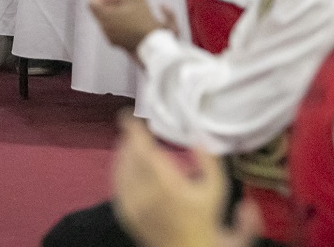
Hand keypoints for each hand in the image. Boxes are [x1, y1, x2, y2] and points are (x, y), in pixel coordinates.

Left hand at [89, 0, 165, 54]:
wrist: (150, 42)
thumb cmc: (144, 18)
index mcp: (105, 14)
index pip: (92, 1)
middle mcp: (103, 26)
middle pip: (100, 10)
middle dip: (111, 4)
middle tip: (127, 2)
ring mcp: (108, 36)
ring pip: (106, 20)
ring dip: (115, 14)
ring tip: (131, 12)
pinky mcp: (114, 43)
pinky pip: (111, 29)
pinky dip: (118, 24)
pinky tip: (132, 22)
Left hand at [112, 112, 256, 246]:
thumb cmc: (205, 218)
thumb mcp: (216, 188)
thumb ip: (209, 161)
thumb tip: (199, 136)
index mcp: (168, 185)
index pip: (145, 152)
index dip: (134, 132)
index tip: (128, 115)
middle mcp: (147, 195)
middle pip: (129, 159)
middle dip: (128, 140)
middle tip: (130, 125)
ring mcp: (135, 207)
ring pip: (120, 173)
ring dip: (120, 154)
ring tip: (125, 140)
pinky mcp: (129, 216)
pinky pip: (117, 190)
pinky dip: (116, 173)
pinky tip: (121, 167)